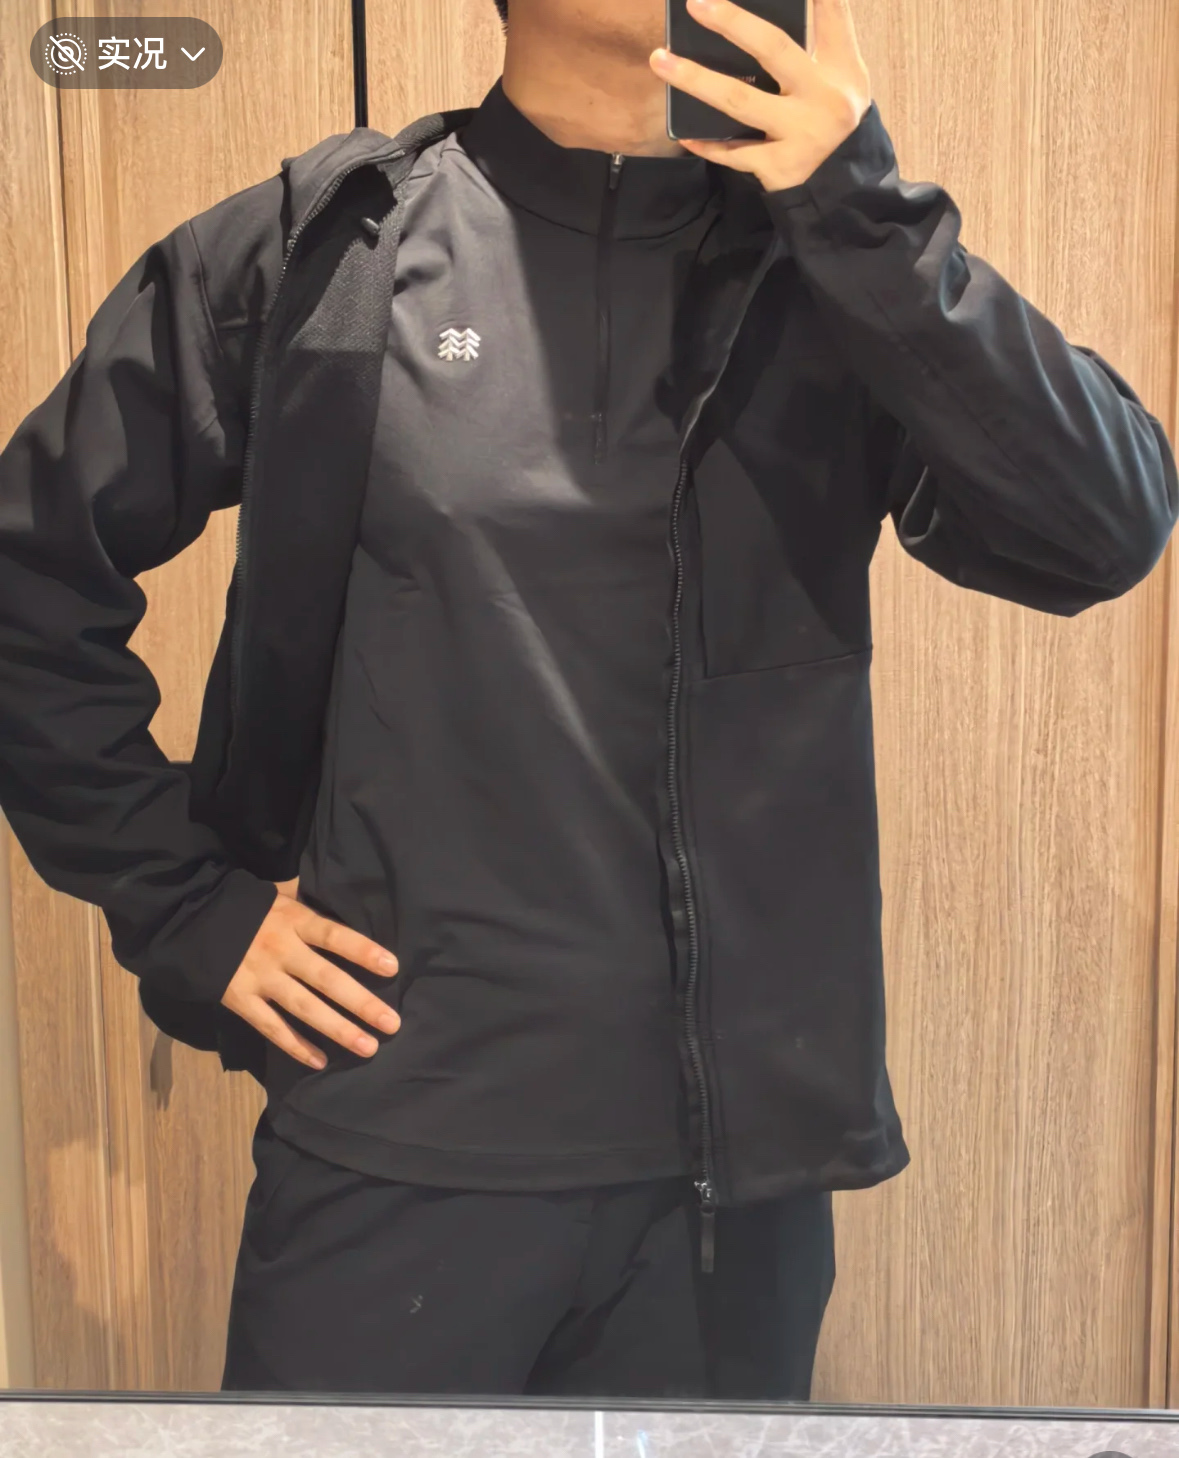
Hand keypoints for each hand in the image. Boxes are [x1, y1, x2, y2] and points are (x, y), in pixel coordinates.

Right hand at [221, 885, 400, 1068]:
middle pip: (326, 978)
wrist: (193, 921)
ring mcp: (259, 977)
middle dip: (361, 1002)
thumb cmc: (249, 909)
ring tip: (368, 1047)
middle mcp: (280, 950)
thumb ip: (310, 913)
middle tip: (391, 1023)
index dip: (363, 951)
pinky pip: (272, 1028)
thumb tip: (349, 910)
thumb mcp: (281, 898)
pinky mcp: (240, 1000)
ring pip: (304, 1007)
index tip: (392, 968)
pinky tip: (320, 1060)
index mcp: (293, 921)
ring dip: (338, 1029)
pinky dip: (296, 1046)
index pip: (334, 936)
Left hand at [650, 0, 872, 192]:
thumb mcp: (840, 69)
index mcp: (840, 64)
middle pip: (773, 50)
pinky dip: (709, 144)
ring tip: (660, 59)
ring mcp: (801, 134)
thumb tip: (784, 3)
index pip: (829, 12)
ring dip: (696, 79)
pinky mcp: (780, 167)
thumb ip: (821, 29)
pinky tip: (683, 132)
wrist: (841, 177)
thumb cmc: (830, 110)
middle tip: (697, 4)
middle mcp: (824, 96)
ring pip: (740, 101)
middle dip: (733, 24)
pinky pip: (735, 154)